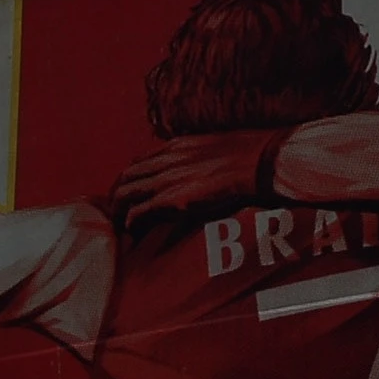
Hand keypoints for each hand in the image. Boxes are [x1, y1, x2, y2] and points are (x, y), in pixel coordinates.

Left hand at [109, 130, 282, 228]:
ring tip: (120, 225)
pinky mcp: (173, 199)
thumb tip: (197, 169)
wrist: (262, 160)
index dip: (129, 180)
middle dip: (116, 196)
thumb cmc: (249, 156)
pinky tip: (133, 232)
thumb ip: (197, 156)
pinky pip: (139, 212)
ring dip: (118, 211)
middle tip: (116, 214)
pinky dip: (131, 223)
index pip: (139, 162)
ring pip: (125, 194)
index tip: (129, 193)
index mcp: (176, 146)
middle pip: (125, 177)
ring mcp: (167, 179)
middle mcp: (166, 160)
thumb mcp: (215, 147)